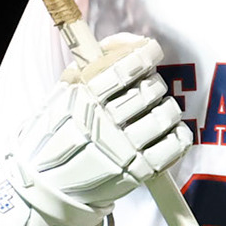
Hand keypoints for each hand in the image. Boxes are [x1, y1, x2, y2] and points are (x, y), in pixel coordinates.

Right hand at [0, 34, 190, 225]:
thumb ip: (96, 61)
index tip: (151, 51)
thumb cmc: (60, 129)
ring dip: (167, 108)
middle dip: (153, 84)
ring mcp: (122, 149)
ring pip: (165, 115)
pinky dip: (178, 134)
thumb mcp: (66, 89)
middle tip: (146, 90)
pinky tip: (168, 132)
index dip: (145, 54)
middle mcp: (104, 122)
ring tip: (157, 111)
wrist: (47, 182)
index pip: (126, 67)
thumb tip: (133, 42)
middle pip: (149, 90)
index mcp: (85, 98)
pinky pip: (174, 145)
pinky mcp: (137, 171)